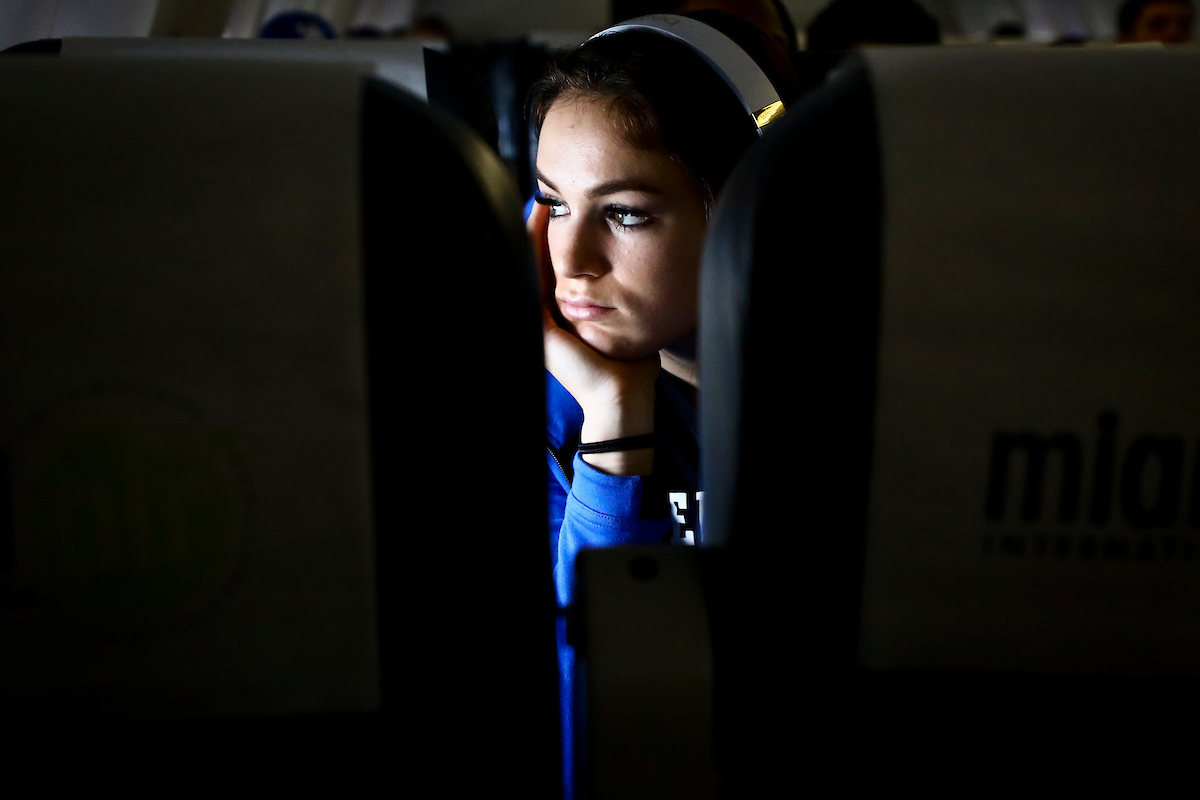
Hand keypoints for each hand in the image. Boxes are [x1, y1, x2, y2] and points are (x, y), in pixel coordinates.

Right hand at [528, 202, 657, 474]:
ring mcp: (536, 325)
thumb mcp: (618, 325)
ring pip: (526, 271)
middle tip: (542, 202)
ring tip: (538, 205)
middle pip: (531, 269)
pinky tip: (538, 225)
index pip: (546, 276)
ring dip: (530, 237)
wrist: (622, 393)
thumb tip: (624, 280)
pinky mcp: (539, 327)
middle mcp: (542, 323)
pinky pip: (531, 278)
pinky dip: (532, 250)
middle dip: (533, 235)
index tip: (555, 215)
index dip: (546, 245)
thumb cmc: (628, 365)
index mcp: (557, 324)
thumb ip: (614, 304)